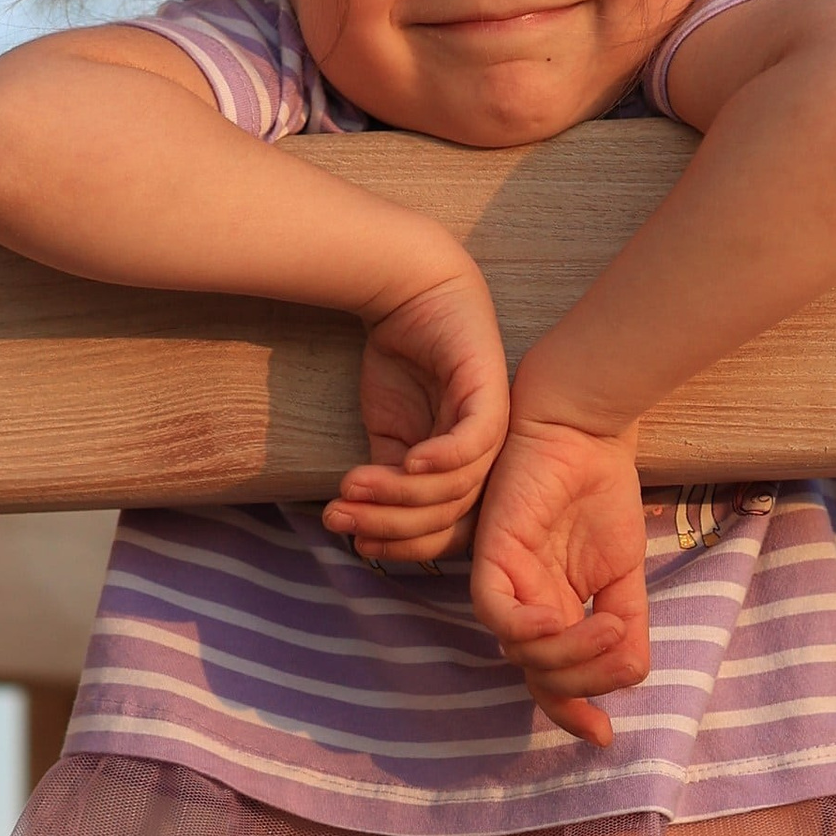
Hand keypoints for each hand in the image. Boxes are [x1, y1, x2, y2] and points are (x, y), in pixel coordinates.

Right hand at [322, 265, 508, 568]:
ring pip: (457, 485)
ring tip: (352, 488)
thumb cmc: (399, 361)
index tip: (356, 544)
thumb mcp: (387, 432)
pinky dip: (443, 457)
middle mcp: (486, 457)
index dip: (401, 544)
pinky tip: (407, 462)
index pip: (445, 528)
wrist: (407, 290)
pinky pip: (475, 440)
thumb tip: (364, 529)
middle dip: (390, 523)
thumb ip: (387, 480)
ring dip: (400, 494)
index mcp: (465, 472)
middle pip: (448, 514)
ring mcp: (494, 426)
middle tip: (340, 519)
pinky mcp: (491, 393)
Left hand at [469, 411, 648, 745]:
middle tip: (621, 647)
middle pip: (542, 679)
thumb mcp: (626, 575)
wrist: (587, 433)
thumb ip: (627, 628)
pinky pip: (498, 614)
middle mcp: (526, 609)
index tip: (603, 737)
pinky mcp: (491, 557)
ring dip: (573, 653)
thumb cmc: (602, 496)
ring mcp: (507, 585)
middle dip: (585, 682)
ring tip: (612, 624)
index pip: (554, 683)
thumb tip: (629, 677)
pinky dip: (531, 629)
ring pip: (526, 654)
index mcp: (555, 615)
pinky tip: (565, 618)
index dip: (575, 715)